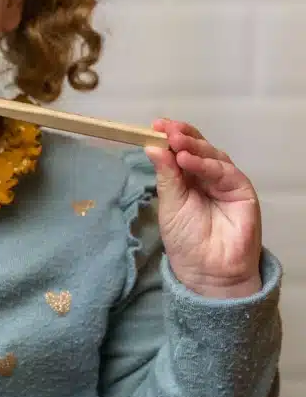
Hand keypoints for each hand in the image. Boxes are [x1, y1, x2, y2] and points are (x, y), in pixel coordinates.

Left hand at [145, 119, 262, 298]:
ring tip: (175, 143)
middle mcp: (208, 177)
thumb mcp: (169, 205)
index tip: (155, 125)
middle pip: (198, 148)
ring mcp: (226, 182)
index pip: (181, 151)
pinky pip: (224, 172)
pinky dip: (205, 164)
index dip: (171, 136)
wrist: (207, 271)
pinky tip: (187, 161)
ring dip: (193, 147)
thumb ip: (165, 176)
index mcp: (188, 178)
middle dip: (182, 137)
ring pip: (211, 156)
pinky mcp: (242, 190)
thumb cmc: (186, 240)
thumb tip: (153, 147)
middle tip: (166, 129)